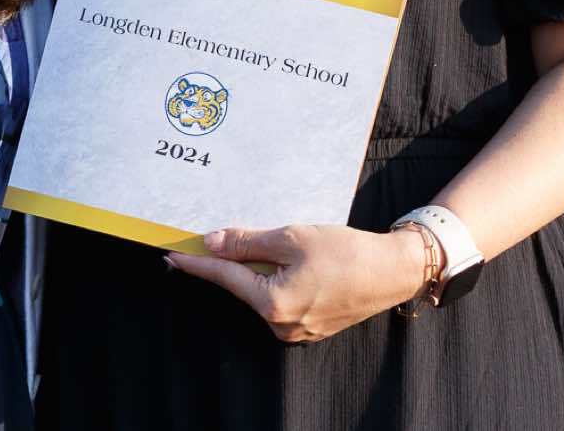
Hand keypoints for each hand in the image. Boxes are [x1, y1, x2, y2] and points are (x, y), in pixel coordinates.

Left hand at [165, 224, 426, 342]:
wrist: (392, 271)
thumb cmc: (345, 251)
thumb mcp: (291, 238)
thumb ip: (247, 243)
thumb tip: (212, 243)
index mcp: (273, 304)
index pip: (224, 277)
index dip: (197, 263)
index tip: (172, 255)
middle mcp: (280, 325)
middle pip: (244, 285)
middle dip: (237, 260)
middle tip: (229, 233)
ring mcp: (296, 331)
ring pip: (263, 292)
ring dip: (262, 269)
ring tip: (286, 245)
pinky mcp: (310, 327)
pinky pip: (282, 300)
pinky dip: (278, 279)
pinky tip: (297, 262)